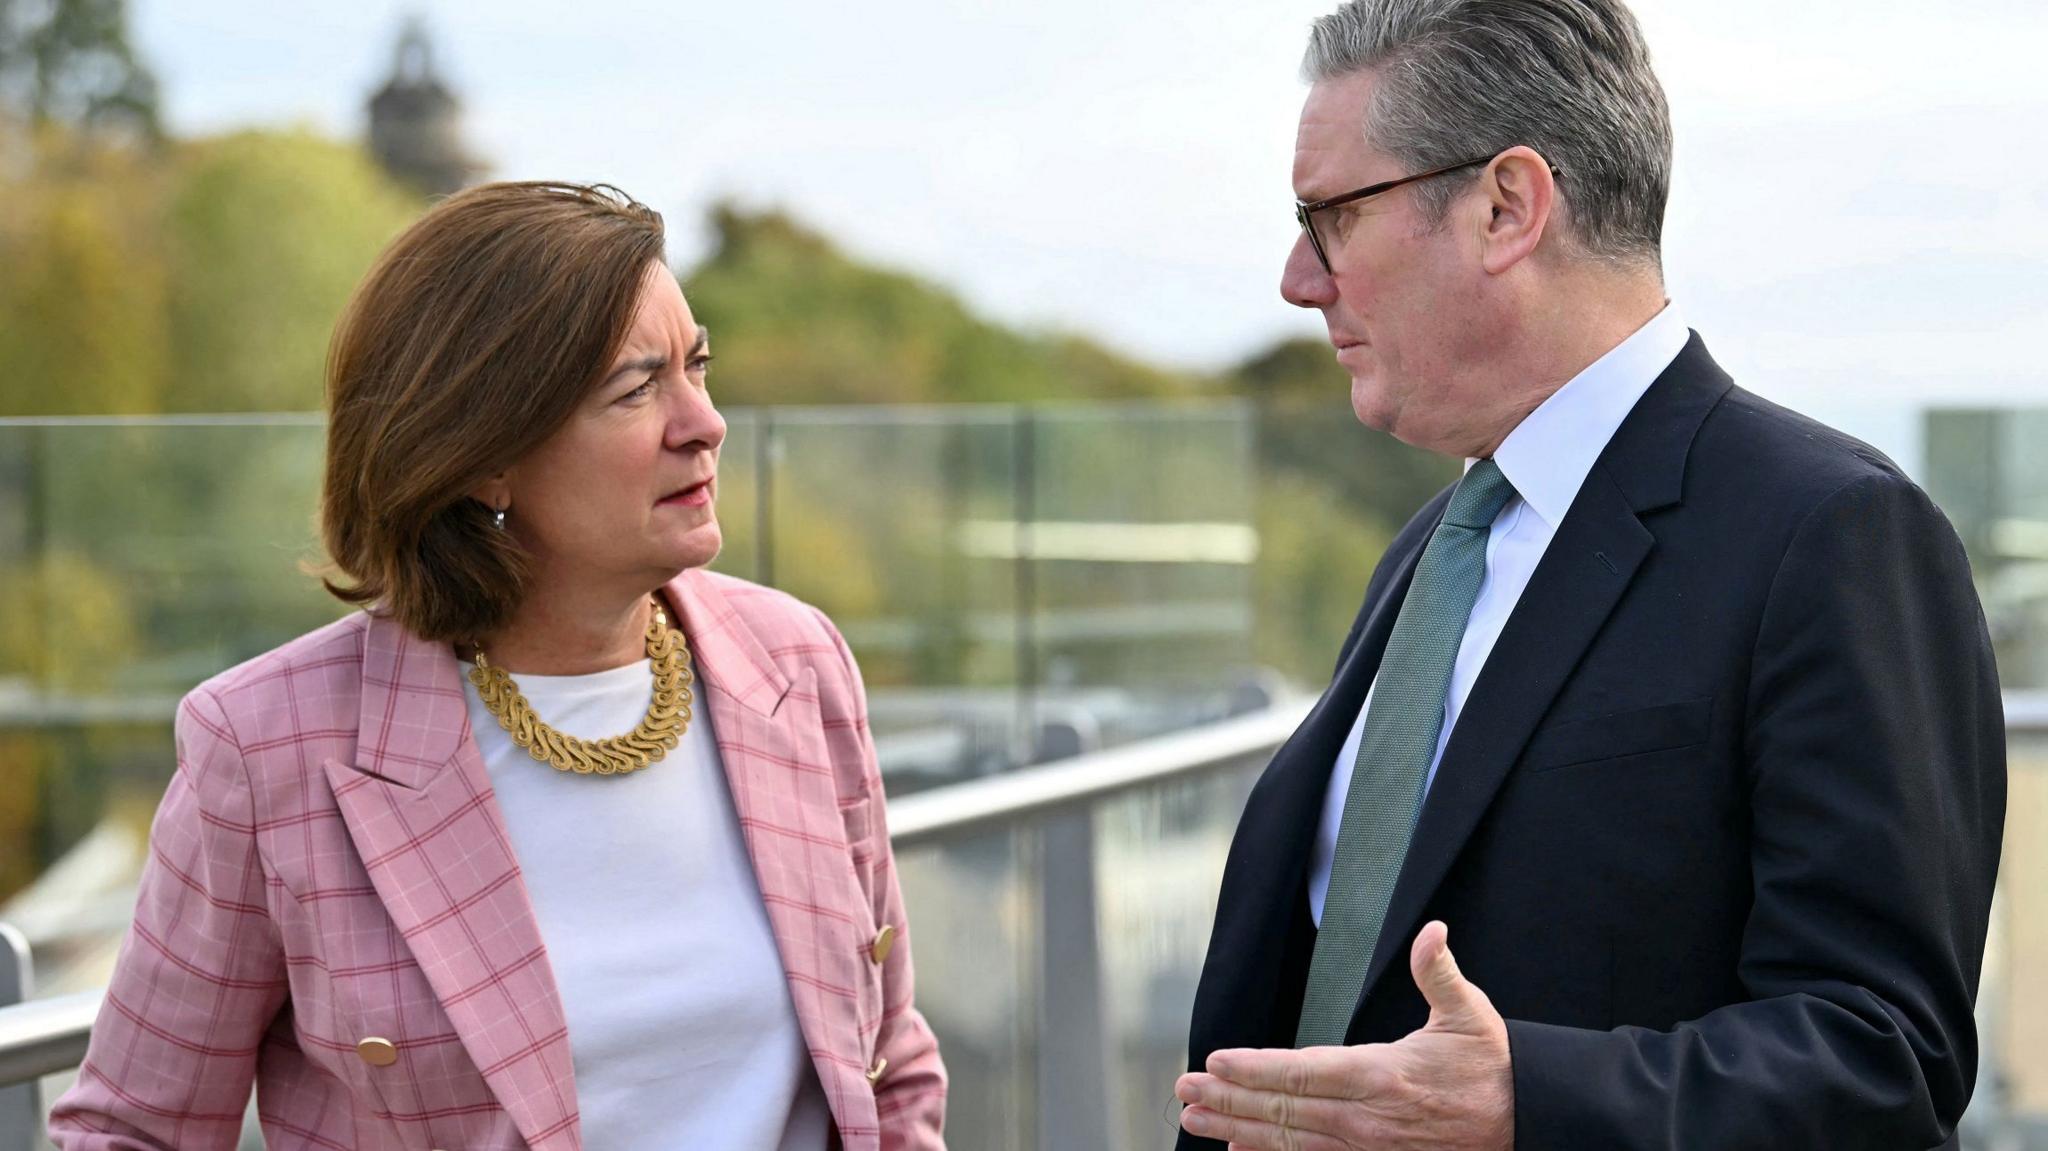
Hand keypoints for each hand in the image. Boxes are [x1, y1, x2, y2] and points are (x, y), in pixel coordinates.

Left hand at [1175, 921, 1513, 1149]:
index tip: (1214, 1061)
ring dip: (1237, 1128)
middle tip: (1183, 1089)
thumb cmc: (1493, 1067)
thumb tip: (1433, 931)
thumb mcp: (1468, 1014)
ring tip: (1195, 1118)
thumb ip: (1439, 972)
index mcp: (1383, 1076)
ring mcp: (1369, 1150)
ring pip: (1289, 1141)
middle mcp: (1367, 1120)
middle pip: (1284, 1111)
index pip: (1304, 1072)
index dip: (1255, 1068)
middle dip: (1228, 1098)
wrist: (1527, 1125)